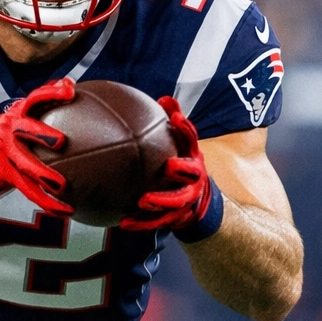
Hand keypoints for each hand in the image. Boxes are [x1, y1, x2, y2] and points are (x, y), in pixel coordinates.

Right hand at [0, 77, 73, 214]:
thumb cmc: (12, 129)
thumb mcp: (22, 112)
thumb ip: (44, 100)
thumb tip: (72, 84)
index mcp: (17, 113)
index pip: (34, 99)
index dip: (50, 93)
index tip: (69, 90)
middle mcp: (9, 132)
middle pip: (25, 131)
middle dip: (42, 134)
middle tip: (62, 141)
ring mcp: (6, 155)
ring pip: (25, 167)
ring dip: (44, 177)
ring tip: (63, 187)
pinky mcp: (7, 176)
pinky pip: (30, 192)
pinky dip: (49, 203)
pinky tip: (67, 210)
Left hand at [120, 96, 213, 231]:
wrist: (197, 203)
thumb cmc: (183, 167)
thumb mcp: (182, 145)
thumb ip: (175, 125)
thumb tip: (164, 98)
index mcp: (193, 158)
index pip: (192, 140)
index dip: (186, 129)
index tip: (176, 118)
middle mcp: (194, 180)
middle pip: (192, 174)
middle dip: (183, 170)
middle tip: (169, 166)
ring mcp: (186, 201)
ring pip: (176, 202)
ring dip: (161, 202)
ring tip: (144, 201)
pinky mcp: (175, 218)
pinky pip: (157, 222)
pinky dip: (142, 222)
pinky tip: (124, 222)